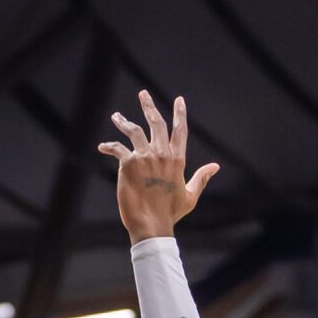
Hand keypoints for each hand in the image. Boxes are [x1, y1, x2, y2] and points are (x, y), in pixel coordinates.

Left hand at [97, 90, 218, 243]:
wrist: (151, 224)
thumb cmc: (170, 214)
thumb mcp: (190, 195)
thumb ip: (201, 178)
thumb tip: (215, 166)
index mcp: (177, 160)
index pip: (180, 130)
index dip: (180, 114)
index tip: (179, 100)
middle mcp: (162, 154)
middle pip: (156, 123)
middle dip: (149, 106)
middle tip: (143, 94)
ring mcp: (145, 157)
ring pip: (134, 131)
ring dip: (123, 122)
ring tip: (116, 116)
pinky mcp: (128, 164)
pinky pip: (117, 148)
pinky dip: (108, 146)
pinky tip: (102, 147)